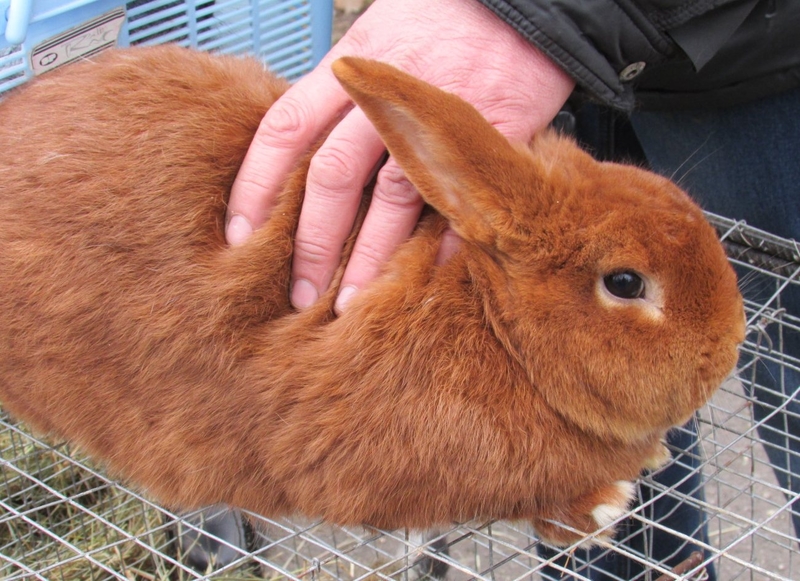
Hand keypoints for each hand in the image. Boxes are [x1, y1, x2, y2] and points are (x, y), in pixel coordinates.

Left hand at [227, 0, 574, 312]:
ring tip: (351, 304)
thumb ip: (341, 96)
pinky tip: (421, 280)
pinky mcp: (489, 136)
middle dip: (312, 242)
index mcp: (349, 69)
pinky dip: (440, 245)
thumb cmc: (438, 18)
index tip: (241, 237)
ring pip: (392, 199)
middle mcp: (386, 98)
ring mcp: (438, 118)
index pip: (284, 131)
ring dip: (369, 258)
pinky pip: (459, 200)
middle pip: (332, 178)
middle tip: (299, 291)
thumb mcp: (373, 38)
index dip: (256, 187)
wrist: (513, 1)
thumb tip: (304, 156)